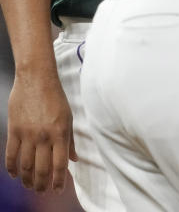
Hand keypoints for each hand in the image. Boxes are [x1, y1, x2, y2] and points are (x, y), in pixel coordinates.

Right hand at [5, 69, 76, 192]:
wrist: (36, 79)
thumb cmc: (56, 97)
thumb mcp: (69, 117)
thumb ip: (70, 140)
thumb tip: (74, 159)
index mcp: (60, 133)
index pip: (60, 164)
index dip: (59, 180)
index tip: (58, 190)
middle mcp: (44, 136)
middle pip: (41, 169)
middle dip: (42, 184)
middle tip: (42, 191)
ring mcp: (27, 134)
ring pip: (25, 165)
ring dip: (26, 179)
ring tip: (29, 186)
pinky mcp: (13, 131)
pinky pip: (11, 154)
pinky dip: (11, 168)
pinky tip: (14, 174)